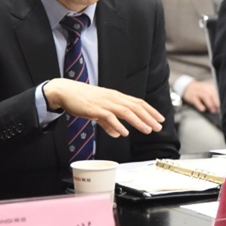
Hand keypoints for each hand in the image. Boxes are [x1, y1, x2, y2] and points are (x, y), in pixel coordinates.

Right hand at [43, 78, 164, 137]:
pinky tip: (124, 132)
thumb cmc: (81, 99)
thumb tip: (118, 133)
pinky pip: (108, 117)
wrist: (65, 91)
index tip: (160, 118)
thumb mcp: (98, 111)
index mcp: (115, 96)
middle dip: (148, 117)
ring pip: (125, 111)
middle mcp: (112, 98)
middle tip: (159, 126)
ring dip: (138, 121)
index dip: (150, 110)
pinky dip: (117, 124)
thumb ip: (108, 123)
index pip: (137, 102)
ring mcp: (103, 102)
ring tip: (147, 130)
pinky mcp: (94, 108)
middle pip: (134, 106)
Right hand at [182, 81, 218, 112]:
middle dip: (216, 102)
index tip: (223, 107)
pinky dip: (200, 105)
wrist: (187, 87)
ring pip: (205, 96)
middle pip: (212, 94)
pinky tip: (203, 109)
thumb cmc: (200, 91)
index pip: (217, 93)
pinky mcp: (191, 96)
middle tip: (219, 109)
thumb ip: (213, 98)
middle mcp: (205, 89)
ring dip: (210, 104)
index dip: (220, 100)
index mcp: (210, 88)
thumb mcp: (207, 92)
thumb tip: (219, 108)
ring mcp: (198, 92)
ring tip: (213, 111)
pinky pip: (196, 100)